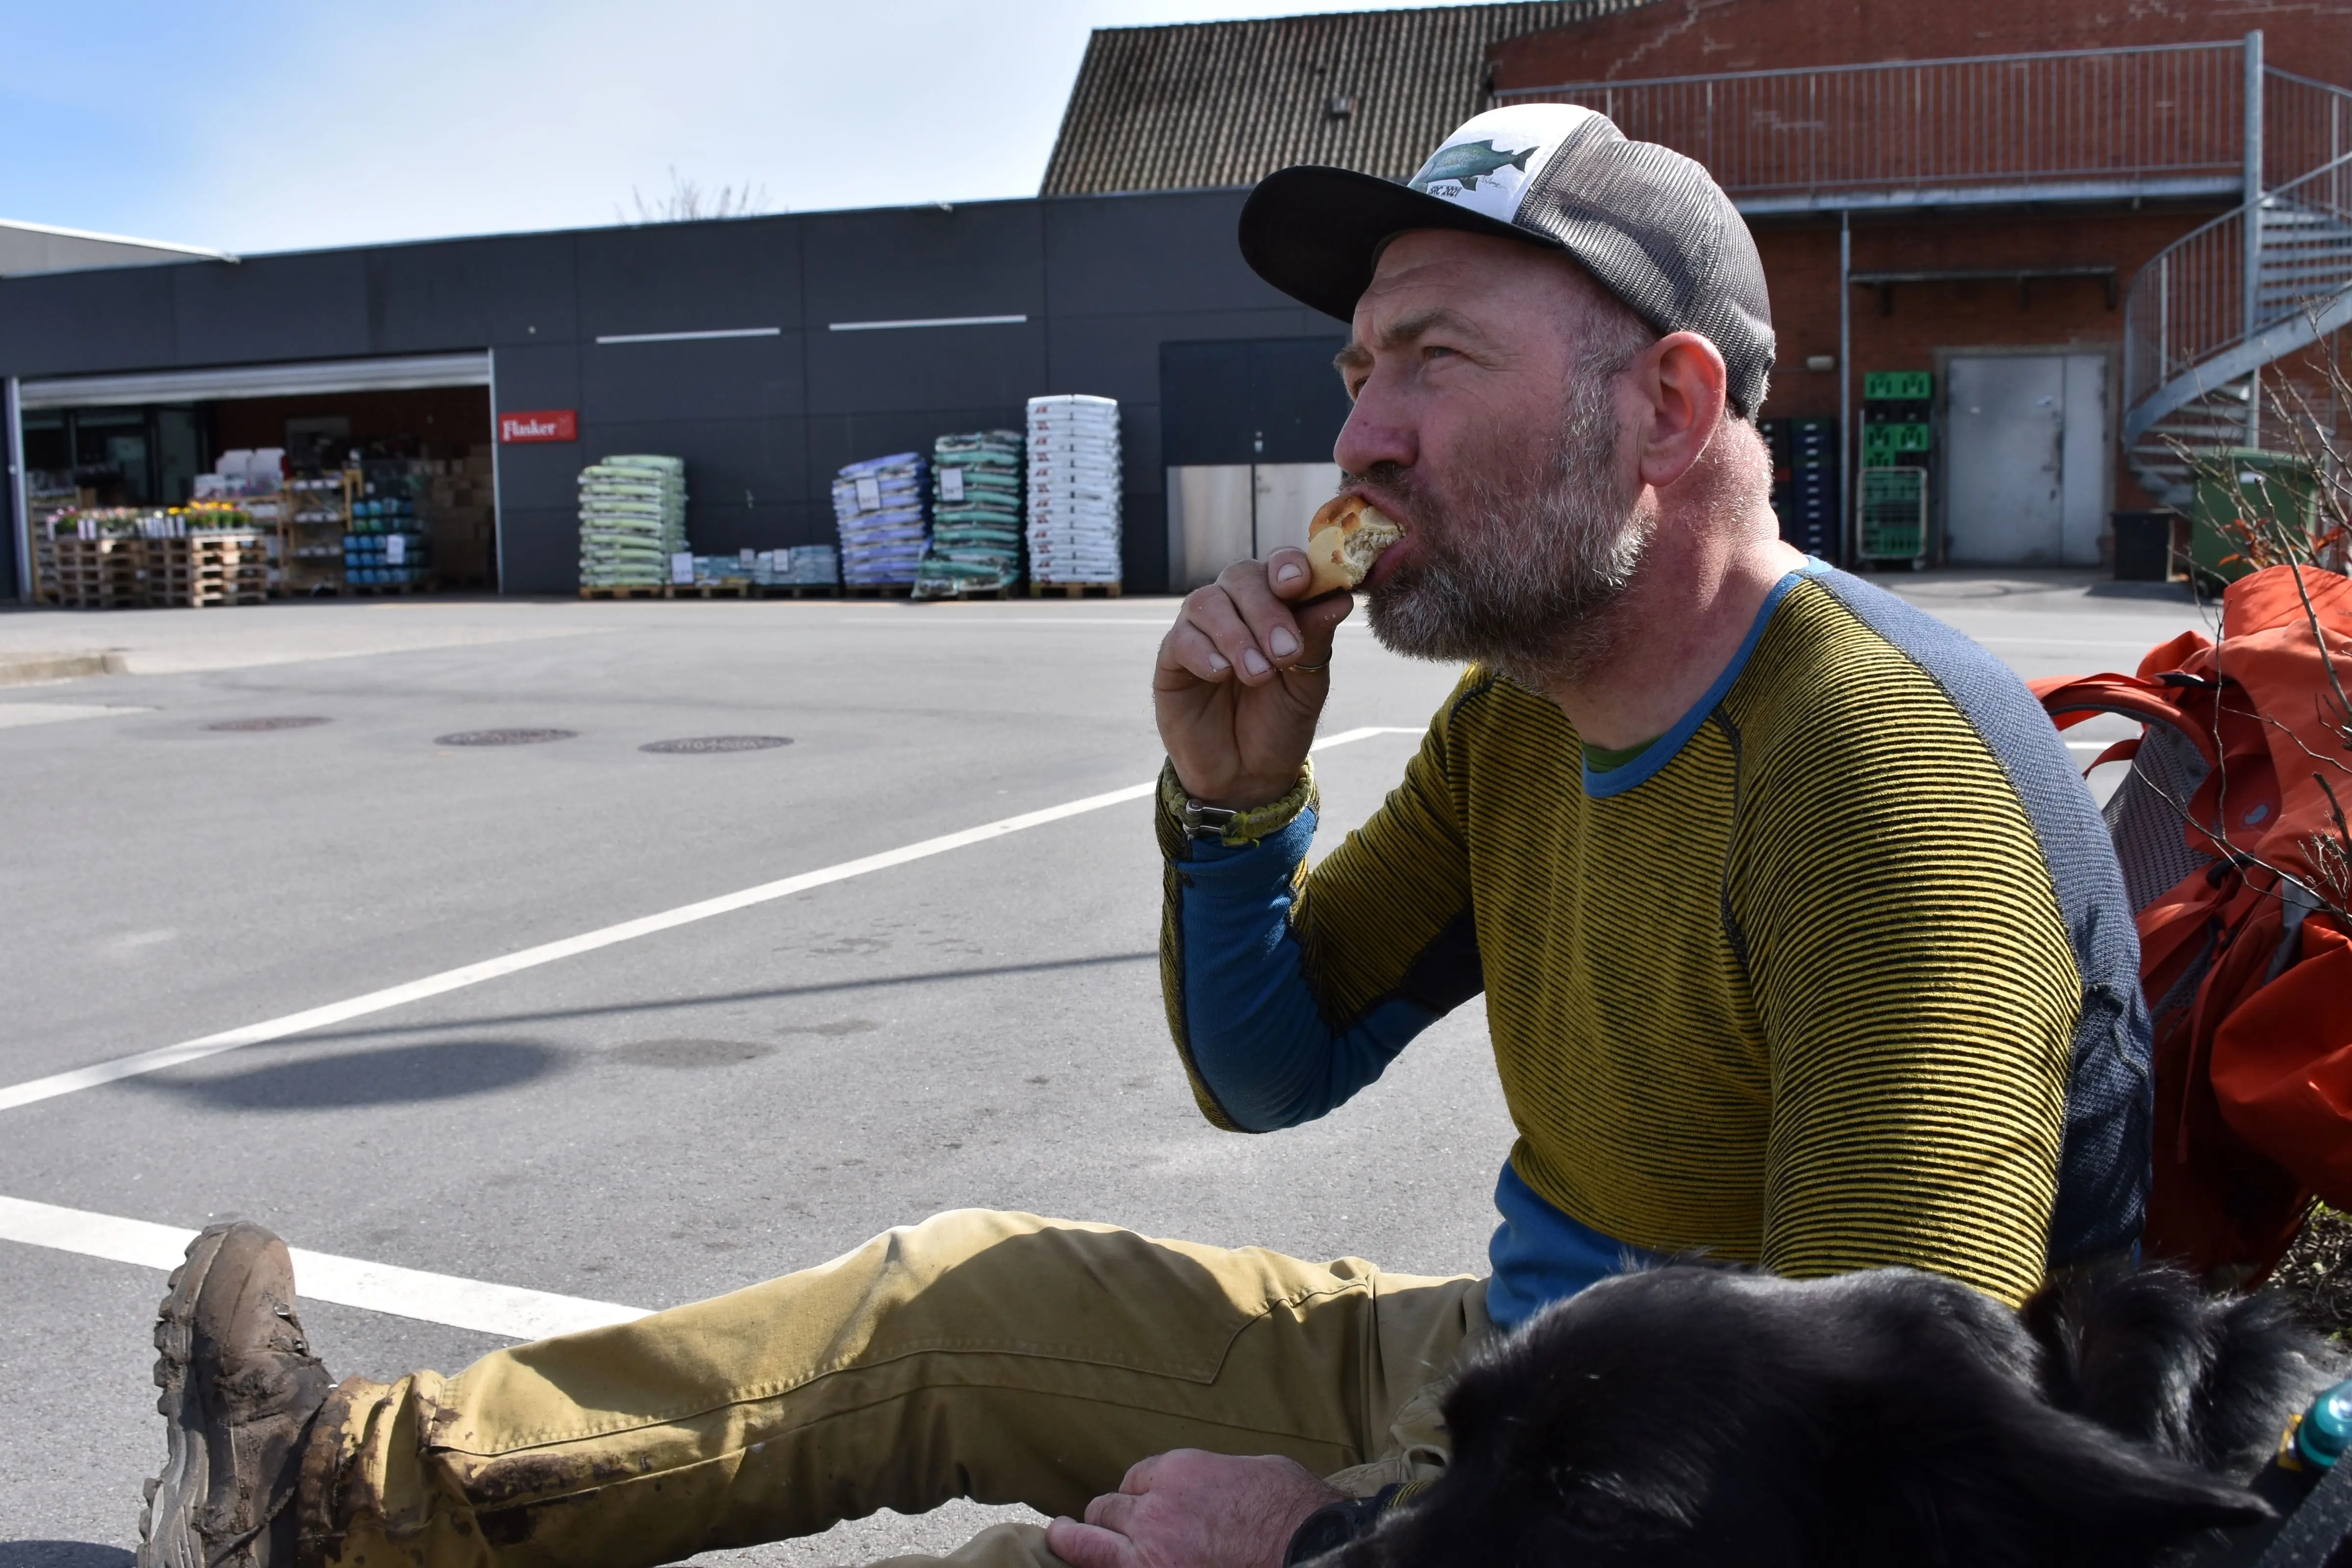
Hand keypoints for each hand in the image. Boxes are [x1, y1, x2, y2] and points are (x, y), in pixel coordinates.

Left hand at [1045, 1450, 1344, 1567]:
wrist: (1309, 1548)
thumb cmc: (1293, 1511)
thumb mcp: (1254, 1472)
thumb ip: (1218, 1480)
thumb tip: (1216, 1492)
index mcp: (1181, 1470)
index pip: (1137, 1479)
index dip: (1139, 1494)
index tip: (1143, 1506)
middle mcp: (1156, 1506)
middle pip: (1108, 1507)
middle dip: (1109, 1516)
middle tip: (1105, 1525)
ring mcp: (1150, 1550)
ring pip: (1091, 1537)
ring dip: (1080, 1538)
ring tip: (1061, 1537)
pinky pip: (1101, 1565)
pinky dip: (1089, 1559)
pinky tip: (1073, 1554)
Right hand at [1154, 551, 1354, 808]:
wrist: (1247, 775)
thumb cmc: (1280, 723)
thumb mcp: (1308, 684)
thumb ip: (1316, 639)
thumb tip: (1338, 598)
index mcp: (1276, 604)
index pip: (1279, 566)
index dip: (1288, 565)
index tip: (1299, 583)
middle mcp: (1236, 607)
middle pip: (1242, 577)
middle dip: (1266, 611)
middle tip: (1286, 652)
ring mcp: (1201, 630)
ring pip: (1209, 602)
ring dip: (1237, 635)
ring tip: (1258, 675)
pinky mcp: (1172, 658)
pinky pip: (1181, 638)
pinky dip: (1204, 652)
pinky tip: (1222, 673)